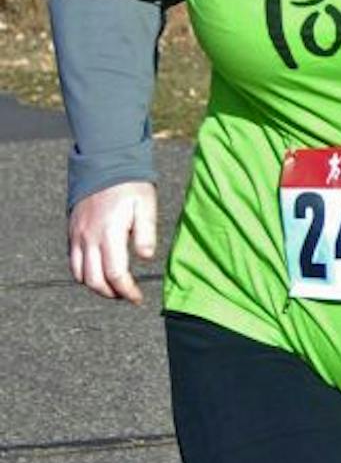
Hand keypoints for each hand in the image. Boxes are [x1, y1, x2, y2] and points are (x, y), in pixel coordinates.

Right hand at [67, 181, 156, 304]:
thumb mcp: (145, 205)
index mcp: (109, 233)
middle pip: (94, 280)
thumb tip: (146, 257)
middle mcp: (89, 238)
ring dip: (96, 286)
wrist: (104, 164)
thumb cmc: (130, 185)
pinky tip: (99, 272)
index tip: (137, 298)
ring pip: (80, 275)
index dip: (126, 291)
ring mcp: (77, 236)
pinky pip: (72, 261)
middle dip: (111, 293)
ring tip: (114, 288)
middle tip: (126, 296)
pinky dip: (83, 274)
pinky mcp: (72, 232)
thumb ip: (146, 232)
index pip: (115, 274)